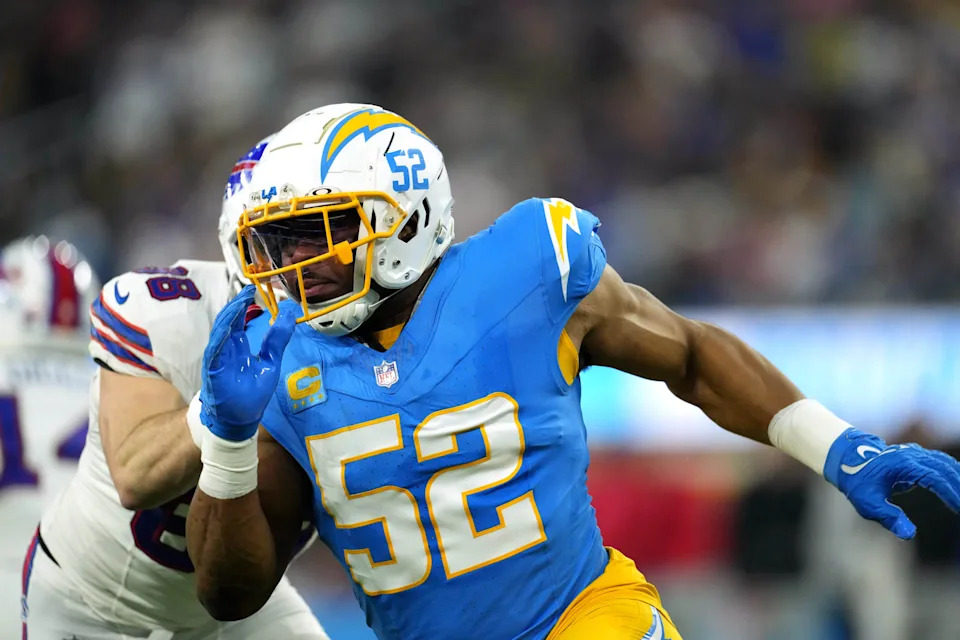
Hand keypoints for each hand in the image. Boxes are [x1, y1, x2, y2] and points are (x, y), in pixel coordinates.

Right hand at [199, 286, 296, 441]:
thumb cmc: (251, 393)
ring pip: (220, 332)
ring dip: (229, 317)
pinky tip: (229, 328)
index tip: (253, 289)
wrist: (241, 420)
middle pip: (227, 321)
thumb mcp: (270, 362)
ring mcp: (217, 359)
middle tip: (248, 290)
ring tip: (240, 302)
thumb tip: (289, 313)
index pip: (238, 319)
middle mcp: (225, 349)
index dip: (243, 304)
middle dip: (237, 305)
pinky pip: (215, 352)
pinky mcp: (213, 371)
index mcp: (237, 346)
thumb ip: (278, 339)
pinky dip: (220, 339)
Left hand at [824, 428, 959, 538]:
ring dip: (957, 479)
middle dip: (959, 486)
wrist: (847, 459)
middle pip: (946, 469)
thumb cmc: (857, 482)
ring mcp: (915, 453)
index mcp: (903, 464)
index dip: (951, 493)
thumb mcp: (868, 503)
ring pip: (946, 464)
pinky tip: (958, 487)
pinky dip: (953, 474)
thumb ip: (889, 517)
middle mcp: (912, 455)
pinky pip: (941, 464)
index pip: (936, 478)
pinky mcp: (917, 456)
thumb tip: (909, 534)